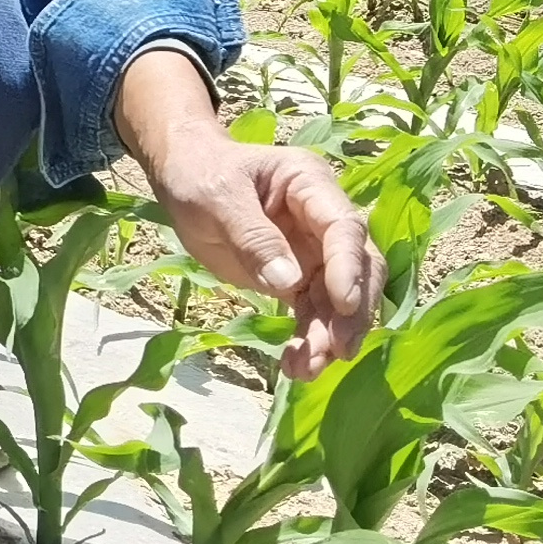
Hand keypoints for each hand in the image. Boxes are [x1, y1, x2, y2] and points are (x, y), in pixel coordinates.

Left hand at [117, 47, 376, 378]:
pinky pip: (313, 313)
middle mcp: (323, 220)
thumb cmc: (201, 174)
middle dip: (351, 312)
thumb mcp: (218, 197)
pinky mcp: (298, 279)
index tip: (341, 305)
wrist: (184, 178)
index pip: (344, 227)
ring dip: (329, 336)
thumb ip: (253, 237)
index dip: (348, 267)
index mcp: (311, 185)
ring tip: (306, 370)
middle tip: (335, 351)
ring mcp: (315, 252)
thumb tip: (288, 283)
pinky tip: (295, 366)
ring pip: (339, 299)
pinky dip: (308, 340)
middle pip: (358, 268)